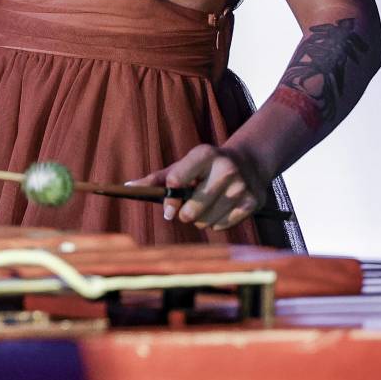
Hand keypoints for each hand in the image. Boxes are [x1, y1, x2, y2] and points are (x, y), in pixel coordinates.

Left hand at [126, 144, 269, 231]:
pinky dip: (216, 223)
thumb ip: (158, 178)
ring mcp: (241, 186)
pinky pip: (222, 226)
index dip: (169, 200)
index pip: (177, 181)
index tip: (168, 212)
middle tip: (187, 211)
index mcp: (204, 154)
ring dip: (201, 220)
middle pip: (193, 208)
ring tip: (206, 207)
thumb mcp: (184, 165)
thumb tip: (128, 186)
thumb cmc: (206, 167)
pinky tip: (220, 210)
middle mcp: (225, 168)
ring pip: (207, 221)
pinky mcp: (252, 202)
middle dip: (185, 214)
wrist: (249, 162)